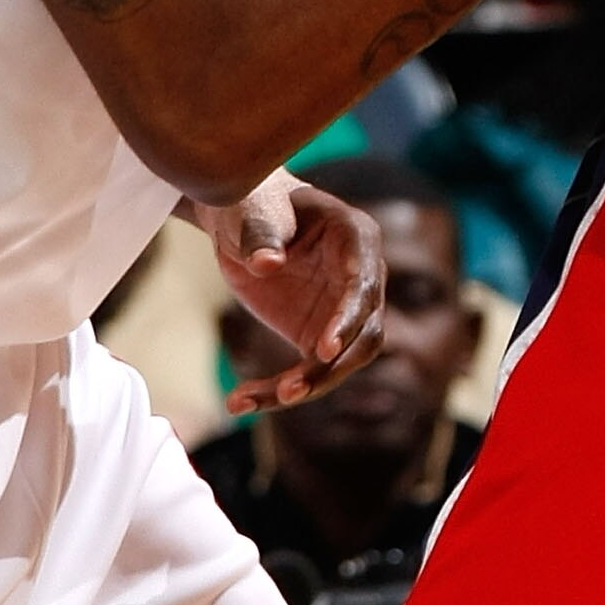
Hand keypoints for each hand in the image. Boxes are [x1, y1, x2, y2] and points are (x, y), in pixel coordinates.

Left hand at [205, 176, 387, 410]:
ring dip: (303, 386)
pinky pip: (309, 371)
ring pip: (339, 362)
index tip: (325, 348)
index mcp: (356, 238)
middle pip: (364, 335)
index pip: (364, 286)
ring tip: (248, 400)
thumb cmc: (251, 203)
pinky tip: (241, 401)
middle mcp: (361, 278)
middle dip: (330, 367)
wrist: (241, 219)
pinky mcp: (319, 334)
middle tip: (290, 389)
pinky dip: (277, 390)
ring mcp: (342, 310)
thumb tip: (268, 263)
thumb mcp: (250, 210)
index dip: (348, 318)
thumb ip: (260, 233)